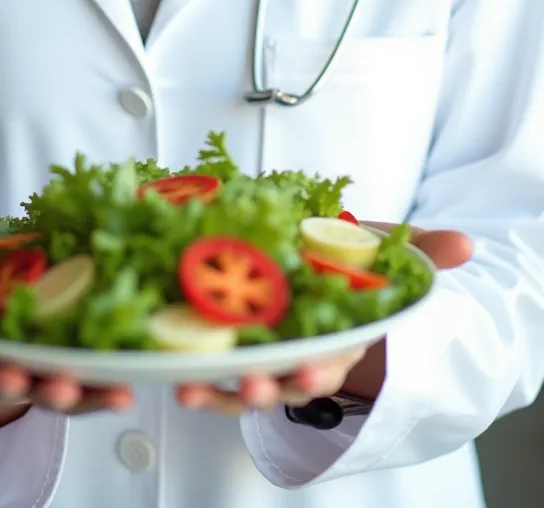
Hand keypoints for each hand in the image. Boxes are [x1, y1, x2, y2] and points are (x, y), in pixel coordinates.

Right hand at [0, 302, 133, 418]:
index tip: (10, 377)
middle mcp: (5, 365)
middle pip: (29, 386)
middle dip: (47, 390)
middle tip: (64, 388)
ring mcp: (40, 364)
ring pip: (65, 387)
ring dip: (89, 394)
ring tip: (116, 394)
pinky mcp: (70, 356)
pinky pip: (91, 373)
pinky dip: (110, 380)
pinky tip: (133, 381)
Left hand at [176, 220, 473, 415]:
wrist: (336, 275)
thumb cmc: (361, 267)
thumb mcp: (394, 258)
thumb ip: (426, 254)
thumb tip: (464, 245)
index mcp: (341, 337)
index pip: (333, 360)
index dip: (321, 370)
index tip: (310, 373)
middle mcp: (303, 355)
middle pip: (283, 380)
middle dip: (267, 388)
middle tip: (249, 387)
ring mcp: (269, 354)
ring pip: (244, 381)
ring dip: (219, 390)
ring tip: (192, 387)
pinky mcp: (236, 344)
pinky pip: (215, 365)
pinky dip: (194, 371)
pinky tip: (170, 372)